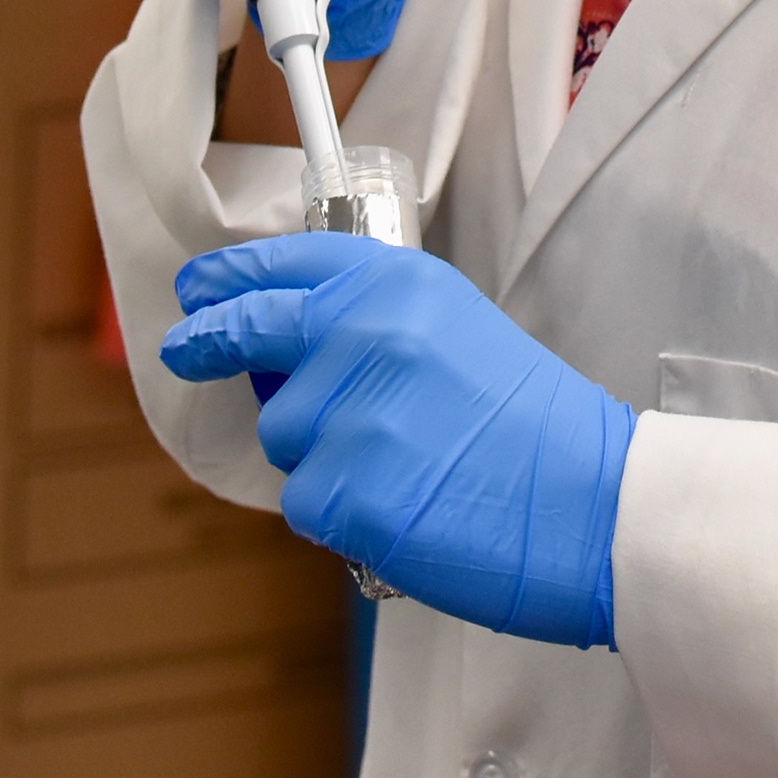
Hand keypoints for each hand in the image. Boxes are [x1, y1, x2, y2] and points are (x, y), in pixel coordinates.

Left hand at [162, 236, 630, 649]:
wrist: (592, 500)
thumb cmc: (534, 423)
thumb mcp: (455, 329)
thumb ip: (375, 320)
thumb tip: (288, 341)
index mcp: (395, 285)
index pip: (285, 265)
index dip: (231, 275)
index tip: (198, 288)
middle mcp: (363, 335)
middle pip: (249, 332)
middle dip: (207, 339)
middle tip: (185, 345)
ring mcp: (349, 414)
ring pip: (283, 435)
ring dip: (321, 454)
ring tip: (401, 463)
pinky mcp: (344, 492)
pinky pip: (306, 502)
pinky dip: (342, 513)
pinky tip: (402, 505)